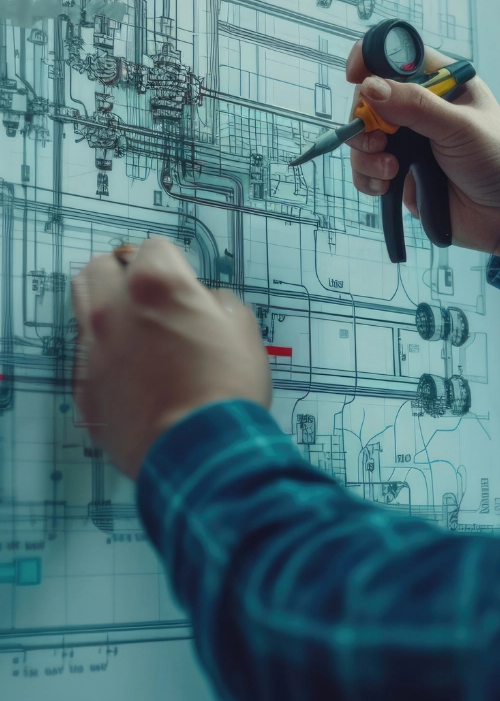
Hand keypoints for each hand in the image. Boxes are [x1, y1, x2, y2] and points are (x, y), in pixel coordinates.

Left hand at [72, 238, 272, 478]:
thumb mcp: (242, 331)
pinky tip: (129, 372)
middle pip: (102, 267)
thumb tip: (205, 304)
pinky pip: (85, 355)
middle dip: (124, 273)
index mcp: (154, 285)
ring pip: (82, 304)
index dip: (174, 264)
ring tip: (131, 326)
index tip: (183, 283)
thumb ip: (217, 303)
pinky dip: (103, 354)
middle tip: (149, 297)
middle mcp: (113, 309)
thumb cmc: (225, 390)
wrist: (199, 453)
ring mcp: (92, 349)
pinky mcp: (84, 387)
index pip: (153, 248)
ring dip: (104, 304)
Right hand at [346, 43, 499, 255]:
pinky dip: (367, 178)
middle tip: (380, 140)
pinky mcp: (398, 172)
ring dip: (366, 155)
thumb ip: (416, 106)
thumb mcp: (460, 127)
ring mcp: (407, 141)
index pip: (396, 57)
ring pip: (362, 137)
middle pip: (369, 100)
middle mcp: (420, 109)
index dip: (371, 60)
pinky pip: (365, 170)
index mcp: (441, 83)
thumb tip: (371, 87)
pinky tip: (386, 185)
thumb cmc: (497, 162)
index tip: (356, 77)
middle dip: (365, 121)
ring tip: (391, 169)